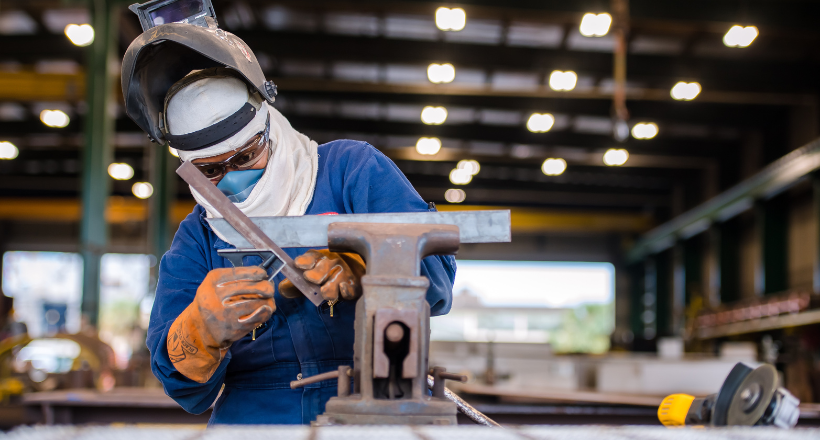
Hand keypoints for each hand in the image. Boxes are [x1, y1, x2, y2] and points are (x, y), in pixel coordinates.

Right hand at [168, 266, 274, 382]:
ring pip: (257, 304)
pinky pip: (256, 319)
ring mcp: (223, 316)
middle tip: (270, 288)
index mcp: (212, 282)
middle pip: (251, 288)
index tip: (264, 274)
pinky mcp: (231, 329)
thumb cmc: (212, 300)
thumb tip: (263, 275)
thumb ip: (235, 276)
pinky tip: (266, 310)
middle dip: (266, 287)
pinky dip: (265, 313)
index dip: (256, 272)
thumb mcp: (216, 283)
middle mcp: (215, 297)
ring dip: (268, 301)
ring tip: (269, 299)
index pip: (239, 273)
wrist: (199, 326)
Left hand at [278, 249, 365, 301]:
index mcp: (318, 258)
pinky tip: (342, 288)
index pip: (311, 257)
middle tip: (309, 277)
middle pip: (324, 267)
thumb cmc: (322, 275)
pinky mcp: (353, 286)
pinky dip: (347, 289)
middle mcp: (331, 263)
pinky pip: (351, 288)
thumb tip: (282, 288)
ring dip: (330, 285)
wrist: (351, 273)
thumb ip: (292, 284)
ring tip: (323, 291)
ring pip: (337, 279)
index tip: (298, 264)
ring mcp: (344, 274)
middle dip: (316, 273)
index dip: (305, 261)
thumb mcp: (305, 276)